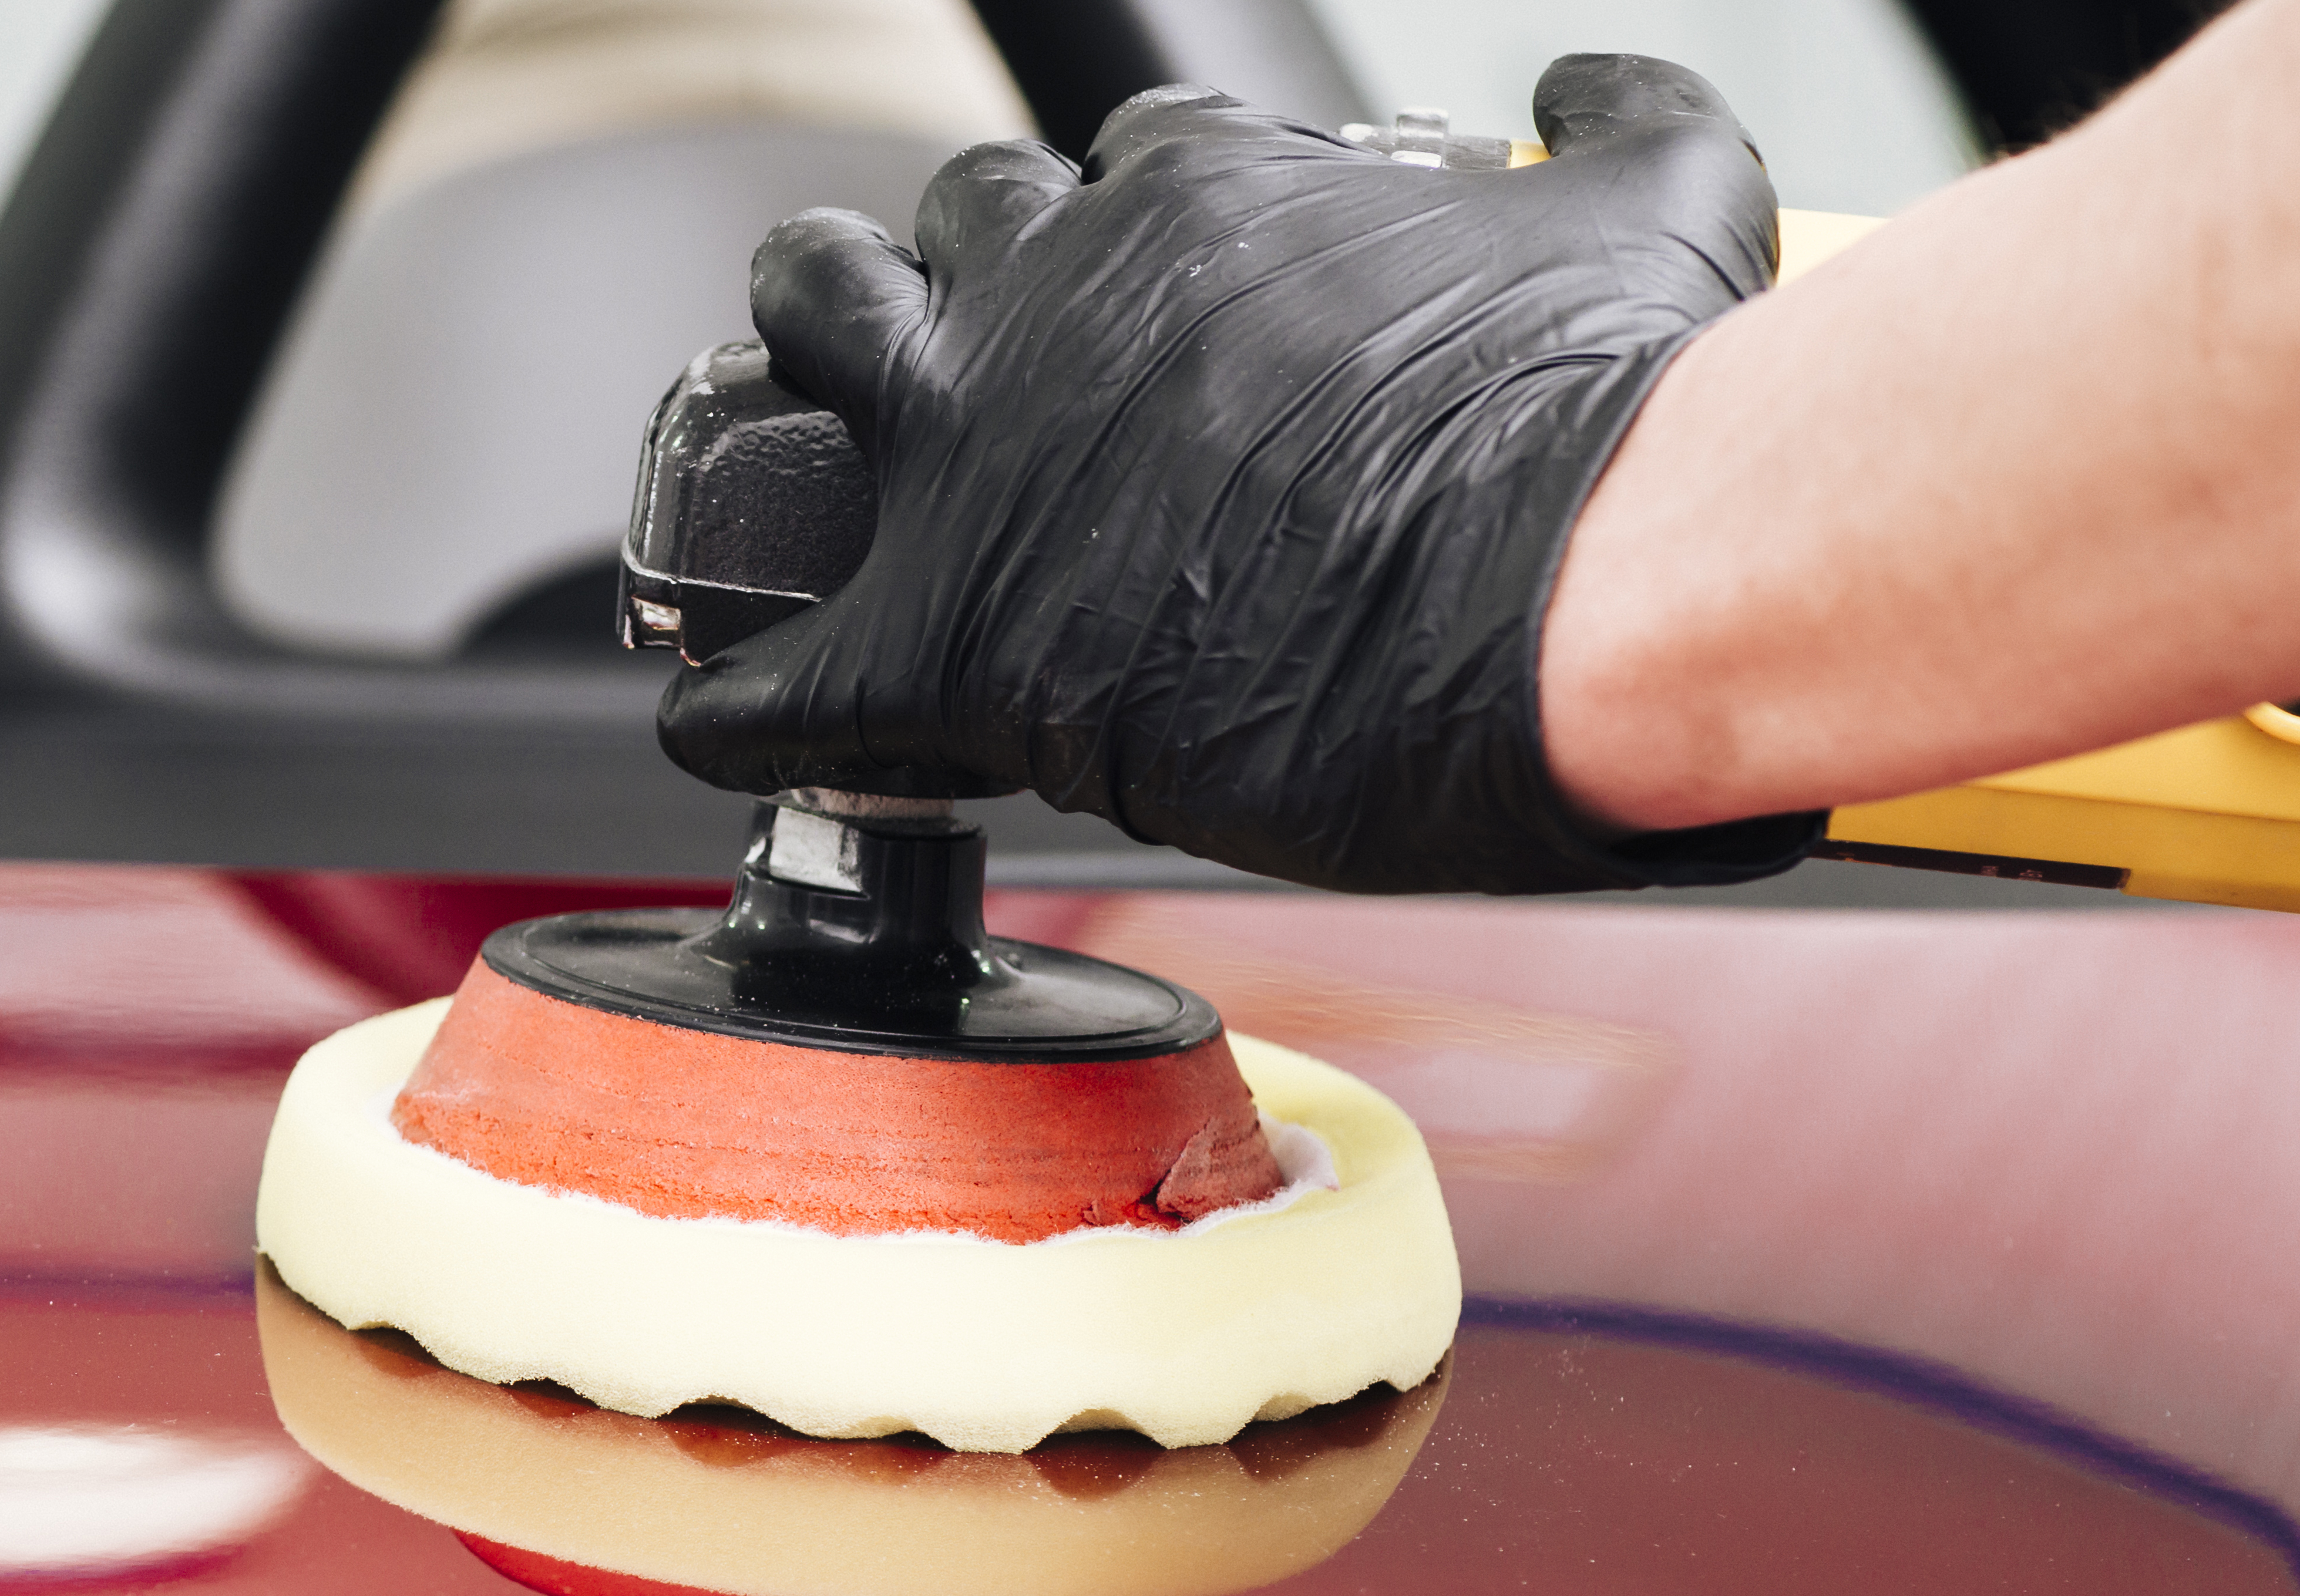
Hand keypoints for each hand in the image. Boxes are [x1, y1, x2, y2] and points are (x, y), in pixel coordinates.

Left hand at [658, 57, 1823, 893]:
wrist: (1579, 591)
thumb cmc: (1612, 426)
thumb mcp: (1659, 208)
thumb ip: (1613, 127)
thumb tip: (1587, 90)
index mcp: (1208, 205)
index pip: (1120, 174)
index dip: (1130, 239)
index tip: (1157, 313)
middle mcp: (1068, 289)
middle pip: (947, 226)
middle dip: (955, 273)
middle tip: (989, 365)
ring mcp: (987, 447)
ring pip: (815, 339)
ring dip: (808, 378)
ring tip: (818, 452)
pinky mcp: (950, 632)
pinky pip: (774, 673)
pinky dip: (739, 698)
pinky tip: (726, 717)